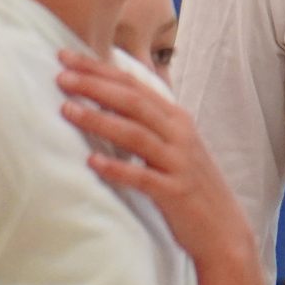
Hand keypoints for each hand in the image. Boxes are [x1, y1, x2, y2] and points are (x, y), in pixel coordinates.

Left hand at [56, 47, 250, 276]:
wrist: (223, 228)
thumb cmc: (189, 184)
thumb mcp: (173, 145)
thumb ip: (147, 123)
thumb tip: (107, 101)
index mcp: (176, 118)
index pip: (134, 84)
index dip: (100, 69)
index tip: (67, 57)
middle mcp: (179, 133)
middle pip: (133, 101)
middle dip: (95, 85)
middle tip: (61, 76)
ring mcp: (178, 162)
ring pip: (135, 134)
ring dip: (99, 120)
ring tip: (67, 110)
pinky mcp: (175, 192)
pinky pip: (143, 178)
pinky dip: (117, 169)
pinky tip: (92, 163)